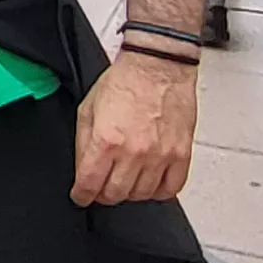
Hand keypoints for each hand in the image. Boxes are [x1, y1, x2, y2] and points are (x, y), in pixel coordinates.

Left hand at [73, 49, 199, 205]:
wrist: (158, 66)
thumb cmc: (125, 81)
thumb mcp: (88, 109)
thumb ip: (83, 144)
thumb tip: (82, 170)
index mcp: (107, 140)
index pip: (89, 185)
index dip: (81, 195)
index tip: (81, 196)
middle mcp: (134, 152)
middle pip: (115, 195)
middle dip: (103, 194)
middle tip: (102, 185)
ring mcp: (160, 155)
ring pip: (141, 195)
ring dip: (130, 192)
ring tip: (126, 178)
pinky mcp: (180, 154)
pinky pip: (170, 189)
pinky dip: (158, 191)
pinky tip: (150, 181)